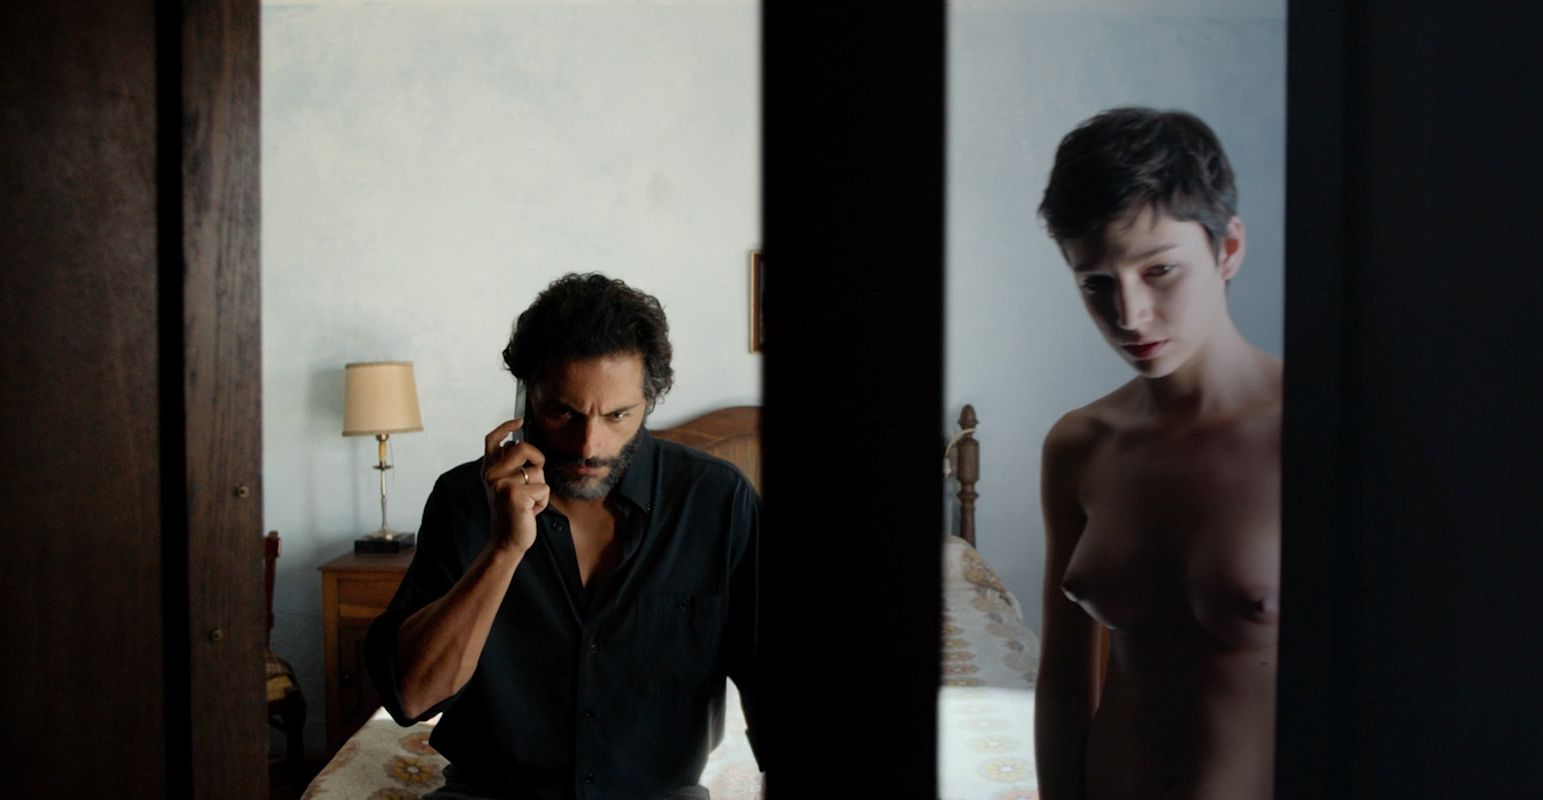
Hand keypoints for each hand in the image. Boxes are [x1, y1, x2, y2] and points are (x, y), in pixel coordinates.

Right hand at [482, 419, 548, 553]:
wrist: (507, 542)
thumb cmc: (513, 513)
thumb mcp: (507, 487)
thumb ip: (510, 467)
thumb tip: (519, 442)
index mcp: (488, 470)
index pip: (492, 440)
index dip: (506, 426)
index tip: (521, 421)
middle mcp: (491, 474)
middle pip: (523, 447)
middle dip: (538, 460)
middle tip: (535, 478)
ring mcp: (502, 483)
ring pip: (538, 471)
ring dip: (540, 488)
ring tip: (528, 503)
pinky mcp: (515, 494)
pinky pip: (544, 488)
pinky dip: (543, 501)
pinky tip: (531, 512)